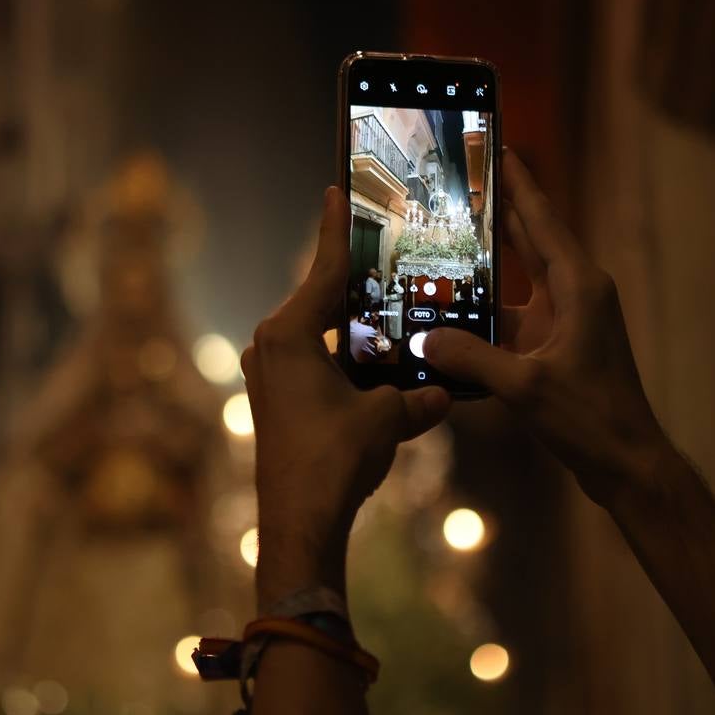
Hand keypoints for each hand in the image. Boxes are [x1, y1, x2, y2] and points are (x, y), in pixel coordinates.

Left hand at [243, 187, 450, 606]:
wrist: (299, 524)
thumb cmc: (333, 462)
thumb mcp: (385, 420)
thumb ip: (417, 398)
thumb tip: (445, 393)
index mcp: (290, 335)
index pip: (322, 270)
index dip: (336, 230)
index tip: (337, 190)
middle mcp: (271, 347)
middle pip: (320, 299)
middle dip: (354, 279)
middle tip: (384, 249)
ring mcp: (269, 376)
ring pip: (318, 333)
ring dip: (351, 322)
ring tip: (389, 302)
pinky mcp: (276, 402)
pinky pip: (314, 362)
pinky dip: (343, 355)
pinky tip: (375, 358)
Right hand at [424, 150, 666, 505]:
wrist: (626, 461)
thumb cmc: (590, 418)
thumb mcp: (526, 386)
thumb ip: (472, 360)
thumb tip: (425, 342)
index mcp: (579, 286)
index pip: (542, 220)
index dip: (519, 183)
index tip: (498, 146)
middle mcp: (575, 294)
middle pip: (531, 241)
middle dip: (498, 213)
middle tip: (461, 184)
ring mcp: (567, 322)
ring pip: (518, 282)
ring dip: (484, 269)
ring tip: (439, 247)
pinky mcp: (557, 348)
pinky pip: (515, 318)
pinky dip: (486, 314)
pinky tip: (451, 317)